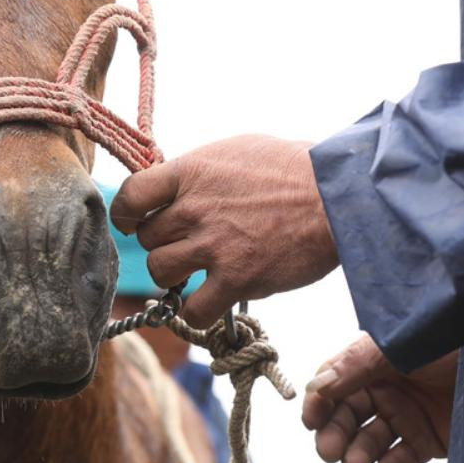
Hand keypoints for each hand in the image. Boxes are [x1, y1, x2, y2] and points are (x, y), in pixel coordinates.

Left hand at [109, 134, 337, 327]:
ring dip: (175, 275)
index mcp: (190, 172)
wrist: (337, 196)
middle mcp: (193, 209)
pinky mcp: (237, 279)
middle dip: (161, 243)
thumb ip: (196, 173)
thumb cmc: (290, 169)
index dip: (126, 214)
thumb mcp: (233, 152)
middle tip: (186, 245)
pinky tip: (212, 300)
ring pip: (161, 272)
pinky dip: (198, 310)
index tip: (133, 223)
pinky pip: (194, 309)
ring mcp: (213, 245)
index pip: (130, 196)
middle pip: (146, 239)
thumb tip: (171, 189)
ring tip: (199, 270)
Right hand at [302, 335, 455, 462]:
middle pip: (346, 417)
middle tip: (330, 451)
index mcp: (370, 361)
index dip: (317, 403)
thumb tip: (317, 386)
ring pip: (369, 441)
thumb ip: (355, 365)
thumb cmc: (450, 341)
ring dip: (357, 455)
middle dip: (334, 435)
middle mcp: (384, 389)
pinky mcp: (428, 440)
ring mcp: (406, 416)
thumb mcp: (397, 347)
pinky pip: (400, 460)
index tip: (311, 420)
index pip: (331, 384)